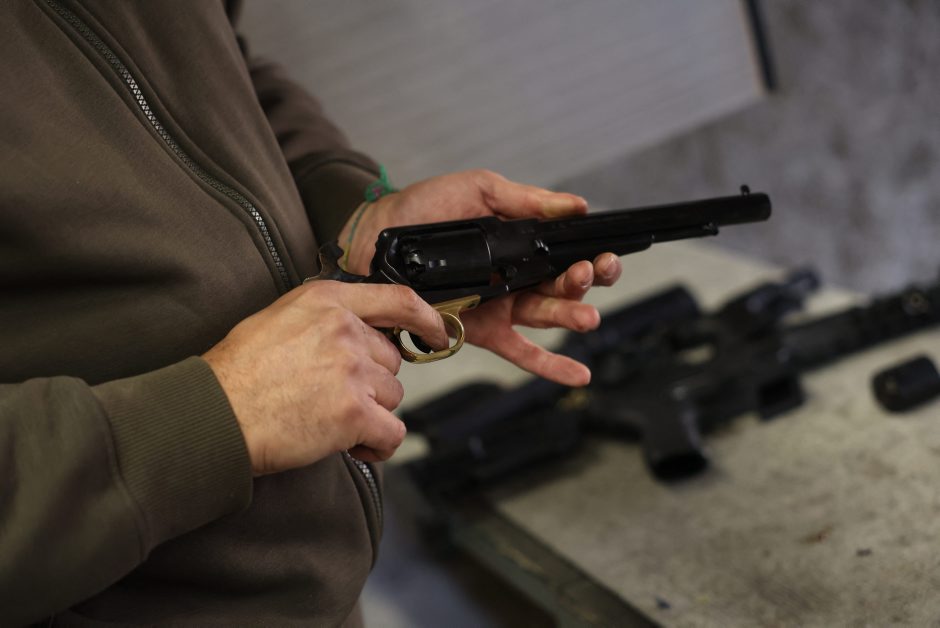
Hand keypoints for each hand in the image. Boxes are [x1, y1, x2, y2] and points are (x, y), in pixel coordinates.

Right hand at [203, 281, 446, 474]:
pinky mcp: (354, 412)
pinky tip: (351, 445)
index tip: (437, 333)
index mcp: (327, 302)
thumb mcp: (278, 319)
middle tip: (330, 397)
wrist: (214, 413)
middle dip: (370, 384)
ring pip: (391, 397)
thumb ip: (323, 319)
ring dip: (369, 414)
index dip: (426, 319)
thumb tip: (353, 332)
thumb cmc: (236, 373)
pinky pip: (392, 433)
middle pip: (391, 362)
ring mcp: (352, 371)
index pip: (398, 299)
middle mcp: (345, 331)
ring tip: (328, 421)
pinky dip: (376, 445)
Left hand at [338, 170, 621, 386]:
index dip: (592, 254)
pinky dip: (550, 365)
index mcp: (522, 242)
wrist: (378, 239)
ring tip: (586, 315)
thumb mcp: (479, 191)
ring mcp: (502, 305)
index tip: (605, 253)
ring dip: (573, 315)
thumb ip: (528, 201)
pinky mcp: (483, 330)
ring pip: (548, 314)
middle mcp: (518, 276)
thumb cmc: (423, 210)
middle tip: (591, 273)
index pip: (568, 251)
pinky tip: (578, 373)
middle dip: (586, 281)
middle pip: (565, 284)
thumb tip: (577, 205)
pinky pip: (521, 350)